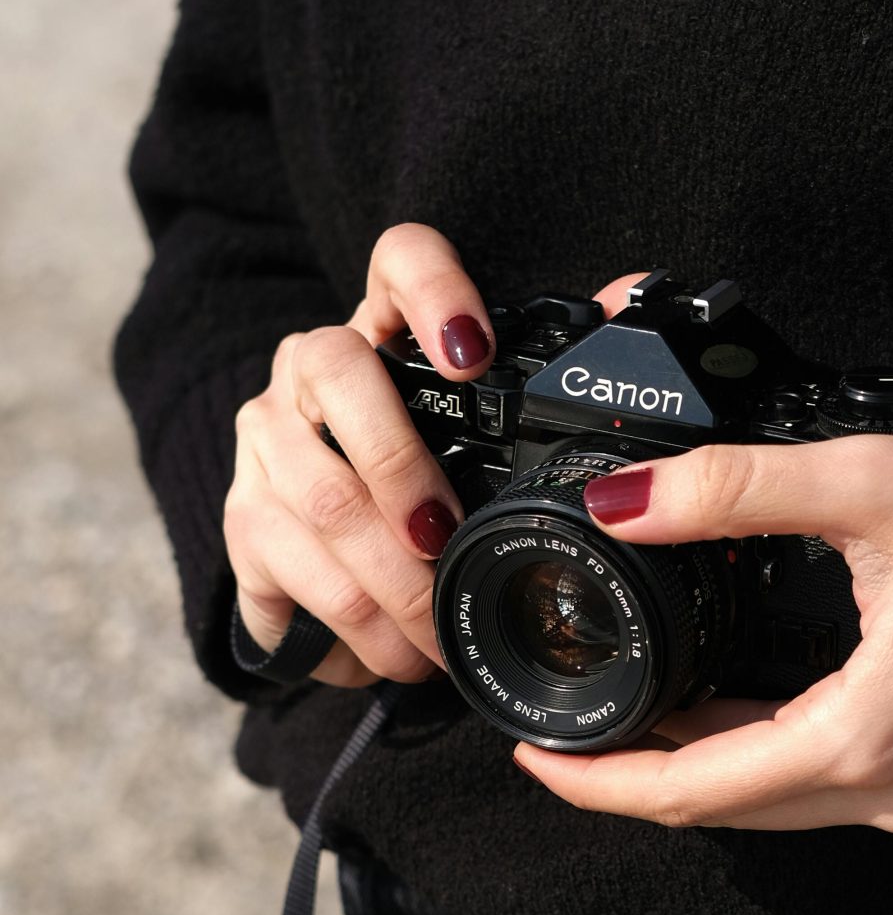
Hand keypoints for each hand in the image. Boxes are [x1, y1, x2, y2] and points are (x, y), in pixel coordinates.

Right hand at [224, 223, 496, 686]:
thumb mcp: (480, 449)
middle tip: (445, 541)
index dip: (433, 291)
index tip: (473, 355)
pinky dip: (355, 629)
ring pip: (322, 497)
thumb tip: (629, 345)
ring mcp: (267, 439)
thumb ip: (538, 401)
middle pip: (338, 374)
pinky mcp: (240, 517)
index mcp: (385, 332)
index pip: (400, 262)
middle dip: (401, 471)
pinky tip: (394, 652)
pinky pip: (293, 570)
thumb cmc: (425, 493)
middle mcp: (312, 368)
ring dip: (390, 581)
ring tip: (438, 635)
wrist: (321, 567)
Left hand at [510, 438, 892, 847]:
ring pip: (782, 807)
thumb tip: (620, 505)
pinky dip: (779, 759)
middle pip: (729, 811)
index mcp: (867, 735)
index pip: (694, 792)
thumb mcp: (872, 482)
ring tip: (638, 708)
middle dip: (638, 773)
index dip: (599, 781)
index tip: (531, 755)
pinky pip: (836, 794)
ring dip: (709, 764)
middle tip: (565, 725)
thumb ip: (733, 493)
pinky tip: (744, 707)